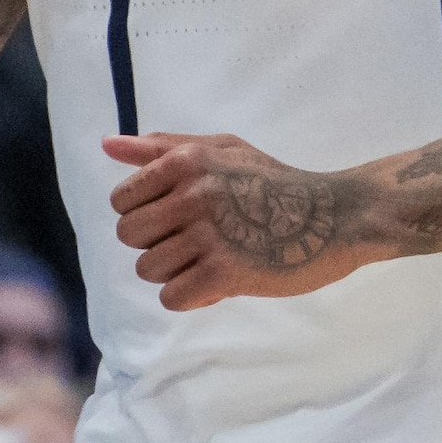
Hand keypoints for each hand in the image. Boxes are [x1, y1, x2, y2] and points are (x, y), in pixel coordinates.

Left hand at [104, 132, 385, 309]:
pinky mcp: (225, 273)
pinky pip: (173, 297)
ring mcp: (208, 234)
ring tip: (213, 260)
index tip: (177, 218)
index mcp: (185, 161)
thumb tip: (106, 145)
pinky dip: (193, 297)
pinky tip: (220, 282)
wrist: (335, 216)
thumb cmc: (274, 182)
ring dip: (177, 272)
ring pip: (148, 269)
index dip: (145, 215)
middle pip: (129, 236)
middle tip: (197, 242)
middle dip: (158, 244)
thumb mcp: (221, 150)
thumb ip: (161, 148)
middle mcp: (191, 193)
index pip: (121, 201)